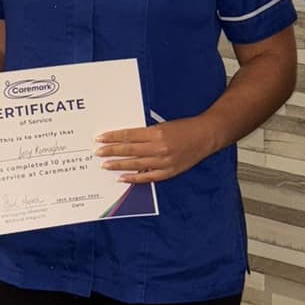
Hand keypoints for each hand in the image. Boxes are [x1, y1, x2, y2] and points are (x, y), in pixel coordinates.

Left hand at [97, 115, 218, 184]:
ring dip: (118, 165)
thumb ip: (145, 133)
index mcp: (157, 133)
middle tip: (98, 152)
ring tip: (105, 165)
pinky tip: (122, 178)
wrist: (206, 136)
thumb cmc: (184, 128)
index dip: (113, 137)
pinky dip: (134, 178)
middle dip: (111, 151)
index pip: (129, 135)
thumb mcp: (163, 125)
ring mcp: (164, 162)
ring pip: (136, 165)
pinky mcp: (169, 172)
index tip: (100, 138)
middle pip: (129, 150)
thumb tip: (124, 139)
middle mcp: (159, 148)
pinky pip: (147, 177)